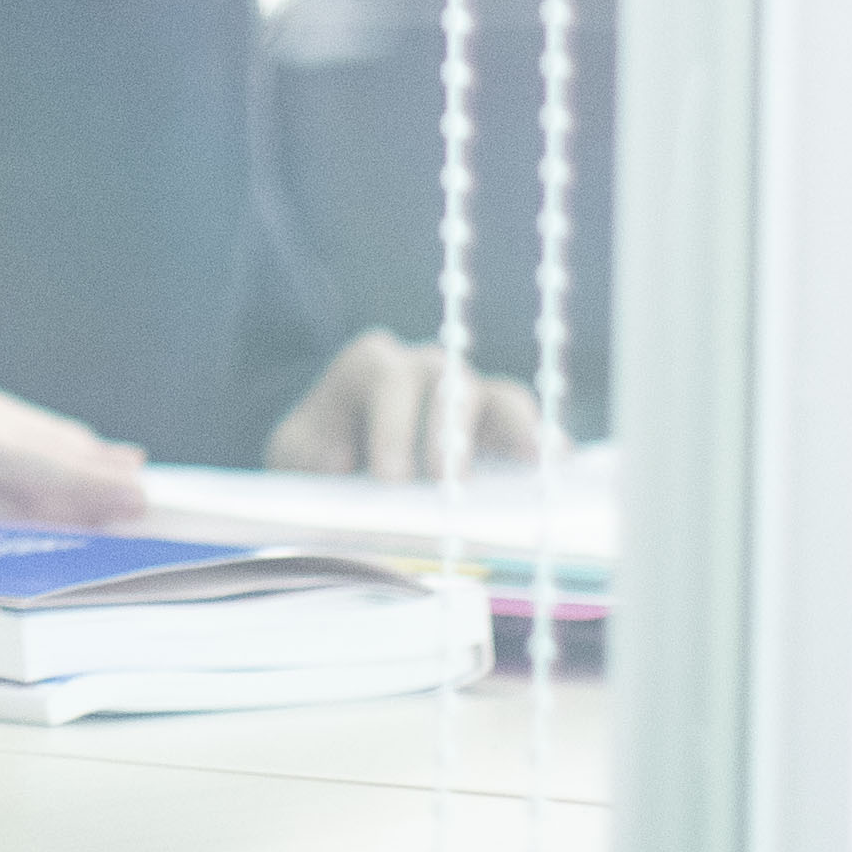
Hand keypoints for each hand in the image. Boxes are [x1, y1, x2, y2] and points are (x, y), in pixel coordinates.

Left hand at [266, 330, 555, 481]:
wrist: (333, 473)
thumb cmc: (312, 461)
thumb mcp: (294, 460)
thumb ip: (307, 459)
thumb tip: (338, 464)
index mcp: (368, 367)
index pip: (382, 377)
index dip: (390, 425)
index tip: (390, 479)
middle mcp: (422, 369)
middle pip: (443, 382)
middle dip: (444, 434)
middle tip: (445, 484)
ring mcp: (466, 394)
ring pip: (497, 396)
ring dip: (511, 431)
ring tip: (533, 465)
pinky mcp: (498, 426)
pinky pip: (526, 424)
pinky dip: (542, 441)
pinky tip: (557, 469)